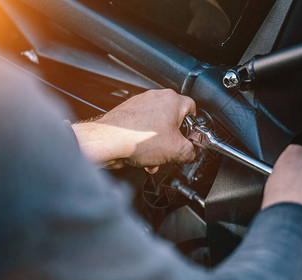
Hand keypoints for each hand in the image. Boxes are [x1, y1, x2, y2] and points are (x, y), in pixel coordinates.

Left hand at [72, 89, 196, 167]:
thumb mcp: (176, 151)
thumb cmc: (137, 138)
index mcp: (171, 100)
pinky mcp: (127, 114)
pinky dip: (144, 142)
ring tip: (154, 159)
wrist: (108, 141)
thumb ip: (190, 152)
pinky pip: (142, 129)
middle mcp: (155, 98)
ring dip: (158, 145)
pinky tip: (142, 156)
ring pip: (156, 127)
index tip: (190, 138)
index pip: (192, 109)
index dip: (193, 127)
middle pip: (173, 120)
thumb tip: (191, 153)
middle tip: (171, 152)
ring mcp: (139, 104)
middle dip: (172, 140)